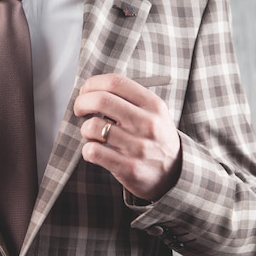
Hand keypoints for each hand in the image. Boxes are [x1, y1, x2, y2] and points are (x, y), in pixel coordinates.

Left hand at [73, 74, 181, 200]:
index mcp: (153, 105)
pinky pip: (93, 152)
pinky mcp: (129, 168)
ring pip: (93, 127)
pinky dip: (87, 150)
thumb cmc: (155, 138)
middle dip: (81, 103)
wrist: (175, 173)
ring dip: (85, 129)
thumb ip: (128, 98)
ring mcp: (139, 147)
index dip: (92, 84)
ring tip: (92, 134)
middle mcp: (148, 123)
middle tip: (80, 110)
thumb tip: (90, 89)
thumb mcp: (153, 112)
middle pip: (101, 100)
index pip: (115, 82)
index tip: (86, 92)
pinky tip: (94, 151)